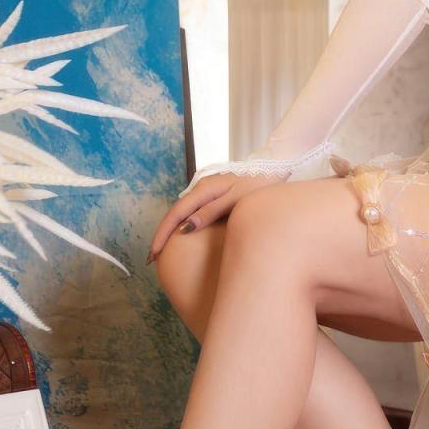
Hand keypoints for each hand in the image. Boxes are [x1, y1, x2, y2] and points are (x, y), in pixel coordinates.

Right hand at [146, 169, 287, 264]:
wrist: (275, 170)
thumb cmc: (258, 186)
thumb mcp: (236, 200)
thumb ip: (211, 212)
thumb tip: (185, 228)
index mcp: (205, 189)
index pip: (177, 213)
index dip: (163, 234)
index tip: (154, 253)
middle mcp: (202, 188)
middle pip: (175, 213)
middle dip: (162, 235)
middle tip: (152, 258)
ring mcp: (207, 191)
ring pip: (183, 212)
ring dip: (171, 230)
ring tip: (163, 251)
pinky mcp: (214, 195)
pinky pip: (193, 211)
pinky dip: (183, 224)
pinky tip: (183, 236)